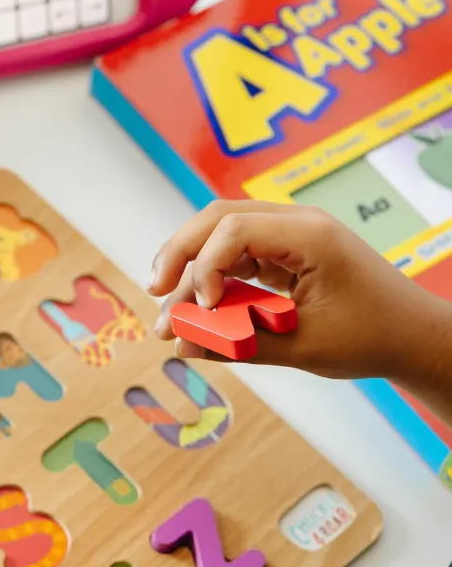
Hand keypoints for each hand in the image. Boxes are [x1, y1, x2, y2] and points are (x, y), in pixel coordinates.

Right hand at [147, 199, 451, 385]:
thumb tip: (183, 344)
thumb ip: (239, 344)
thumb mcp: (303, 347)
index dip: (204, 266)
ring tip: (164, 311)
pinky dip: (214, 277)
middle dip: (180, 252)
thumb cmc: (371, 338)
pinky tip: (194, 308)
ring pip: (223, 233)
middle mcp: (297, 224)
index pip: (233, 229)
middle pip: (218, 218)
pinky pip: (238, 254)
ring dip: (191, 266)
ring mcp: (292, 235)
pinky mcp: (287, 253)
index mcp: (310, 235)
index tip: (200, 309)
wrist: (414, 337)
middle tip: (153, 290)